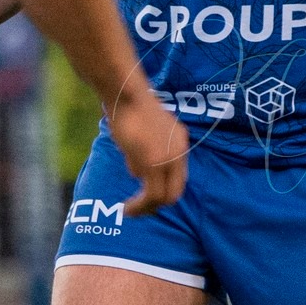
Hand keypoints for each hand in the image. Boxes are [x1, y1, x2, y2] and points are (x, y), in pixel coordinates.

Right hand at [108, 83, 188, 214]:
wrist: (126, 93)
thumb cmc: (129, 108)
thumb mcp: (144, 132)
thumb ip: (147, 152)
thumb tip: (138, 173)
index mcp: (179, 142)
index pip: (178, 177)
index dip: (164, 192)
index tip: (146, 198)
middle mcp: (178, 151)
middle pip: (174, 192)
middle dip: (156, 206)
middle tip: (138, 211)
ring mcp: (167, 158)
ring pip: (162, 196)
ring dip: (144, 208)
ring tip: (128, 210)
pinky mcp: (153, 163)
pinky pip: (150, 194)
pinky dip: (139, 206)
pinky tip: (126, 208)